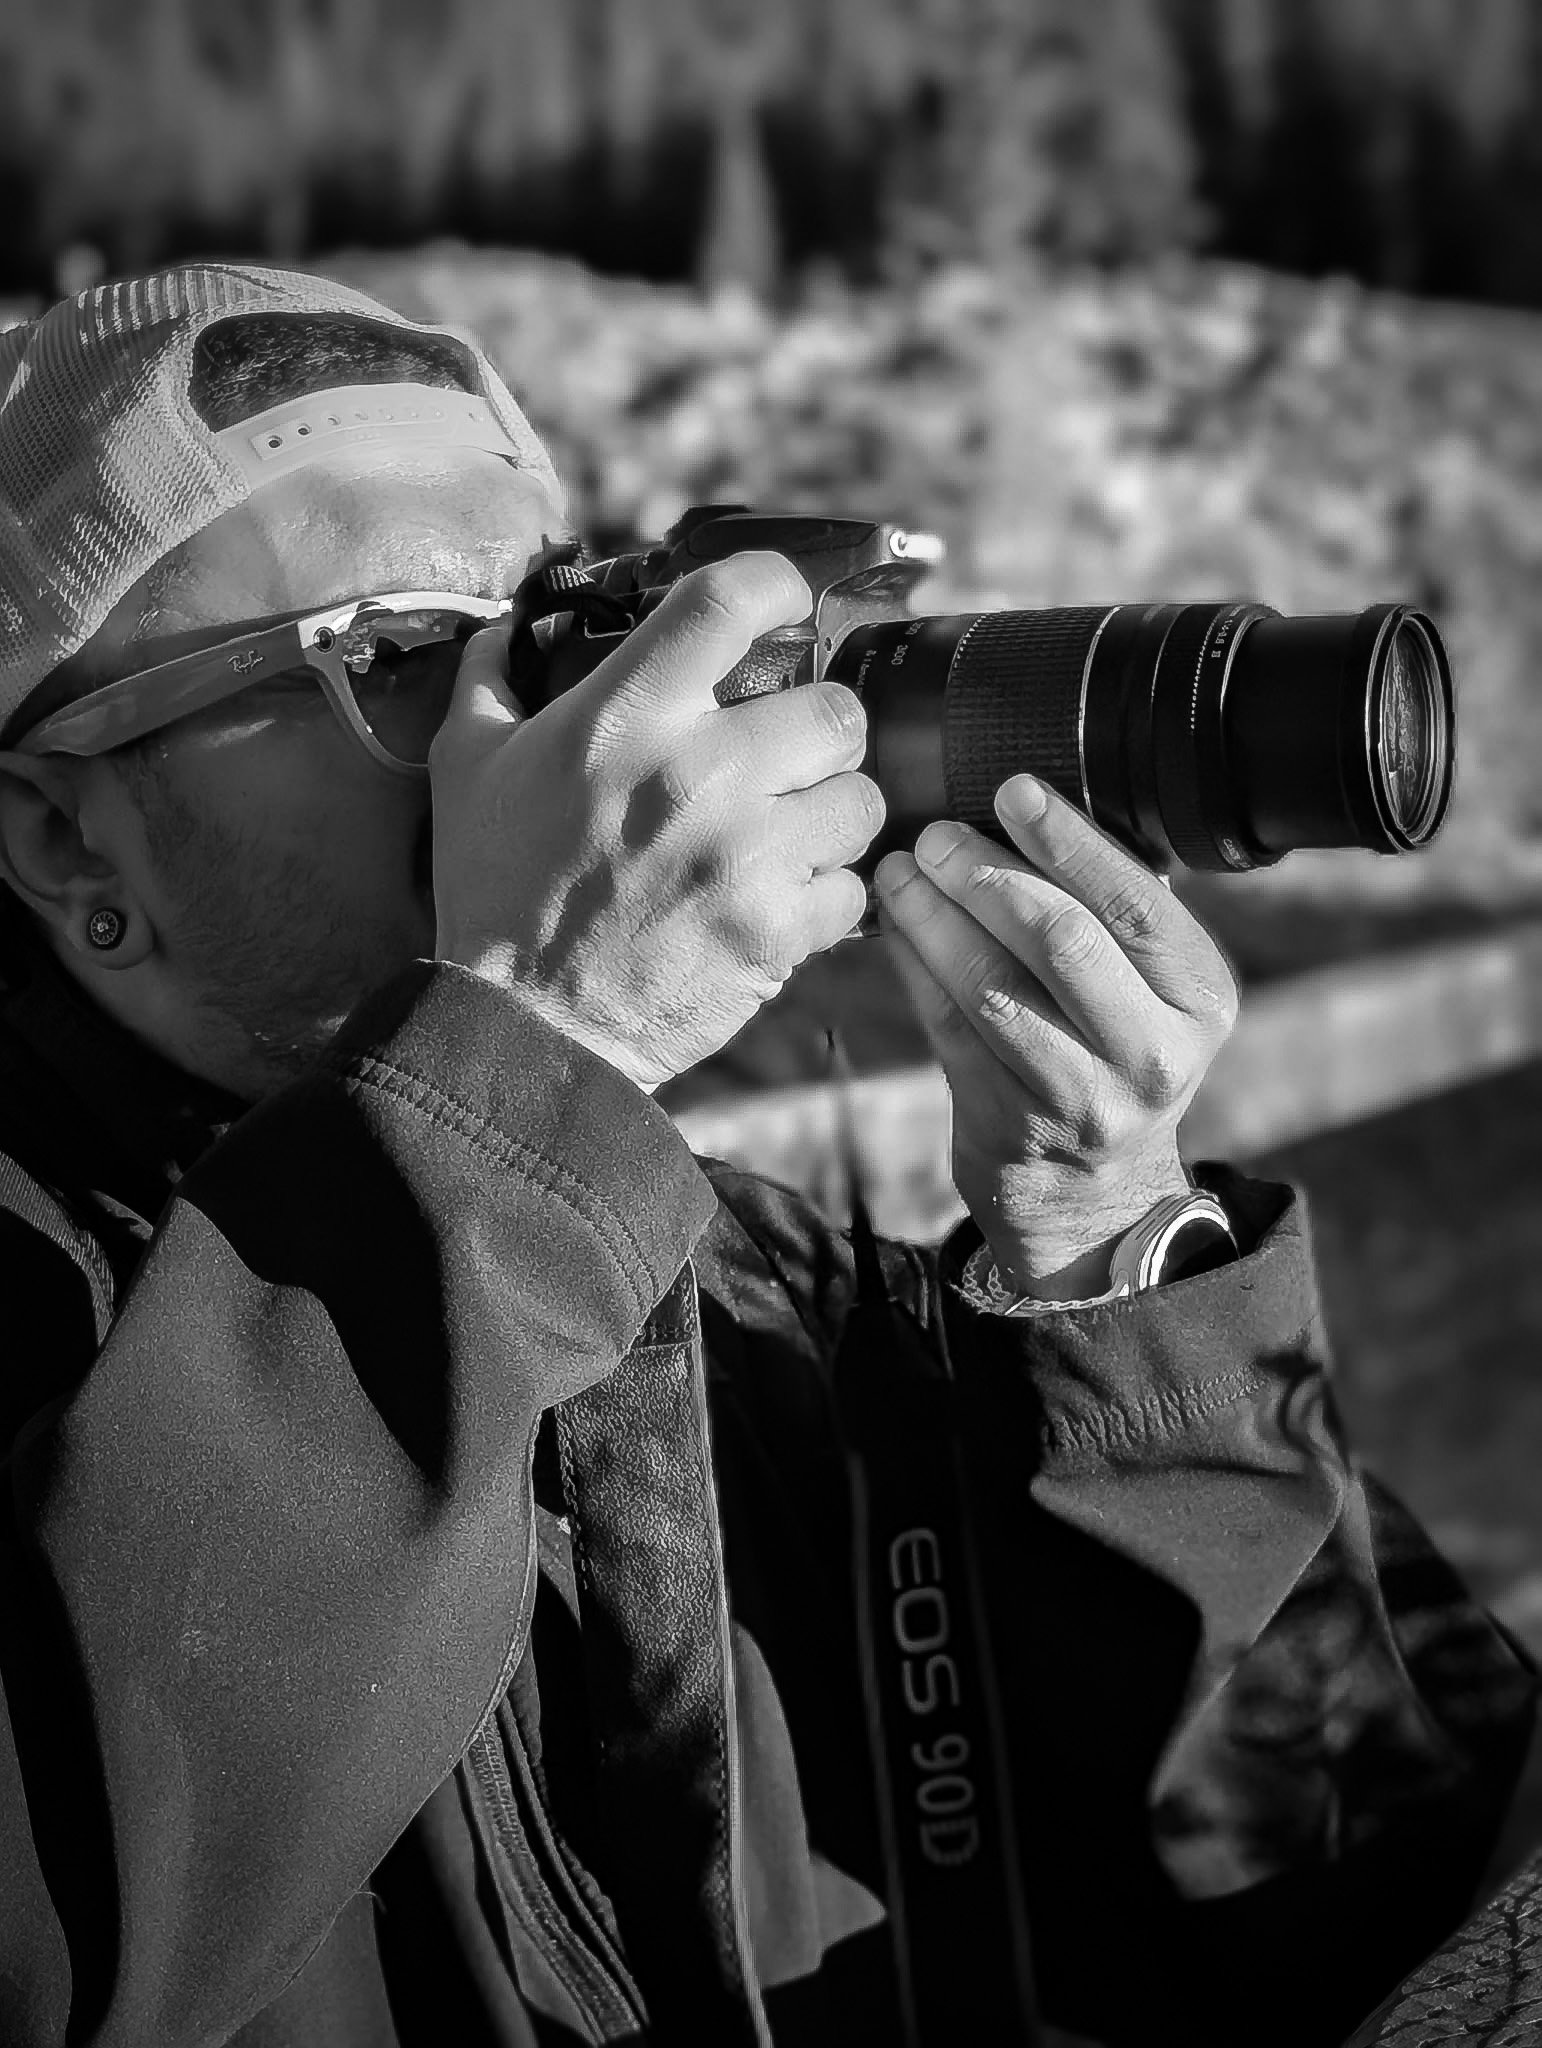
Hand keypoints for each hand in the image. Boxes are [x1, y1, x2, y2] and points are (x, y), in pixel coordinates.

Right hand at [429, 553, 883, 1093]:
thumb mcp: (464, 769)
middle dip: (822, 733)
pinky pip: (852, 890)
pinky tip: (783, 906)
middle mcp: (695, 773)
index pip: (730, 601)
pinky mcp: (774, 929)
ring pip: (859, 800)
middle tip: (792, 759)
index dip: (778, 588)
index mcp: (624, 716)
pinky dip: (827, 902)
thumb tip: (505, 631)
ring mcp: (743, 854)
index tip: (785, 605)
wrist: (522, 1028)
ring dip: (832, 818)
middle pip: (835, 708)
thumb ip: (489, 682)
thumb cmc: (494, 894)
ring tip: (791, 838)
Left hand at [874, 774, 1237, 1298]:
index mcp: (1200, 998)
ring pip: (993, 986)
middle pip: (1060, 941)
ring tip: (901, 869)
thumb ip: (1117, 913)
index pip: (1134, 904)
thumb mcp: (1152, 992)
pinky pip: (948, 1027)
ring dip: (935, 918)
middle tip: (937, 833)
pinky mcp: (1007, 1123)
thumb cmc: (1113, 1054)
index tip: (1012, 789)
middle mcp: (1151, 1053)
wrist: (1092, 1195)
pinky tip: (893, 925)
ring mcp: (1080, 1098)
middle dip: (988, 875)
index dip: (1068, 841)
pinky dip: (914, 966)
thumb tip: (1035, 806)